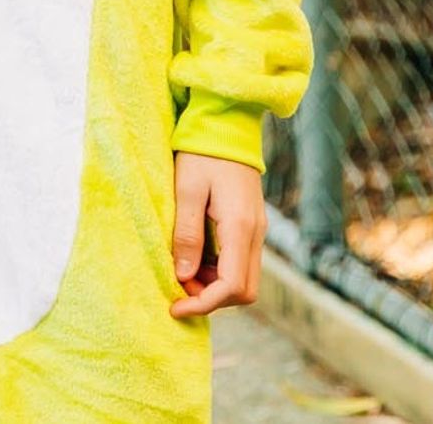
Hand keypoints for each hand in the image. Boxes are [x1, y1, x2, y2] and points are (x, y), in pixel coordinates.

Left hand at [168, 152, 263, 317]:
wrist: (225, 126)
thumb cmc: (201, 154)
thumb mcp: (186, 190)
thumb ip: (186, 234)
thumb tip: (184, 276)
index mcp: (240, 227)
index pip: (232, 286)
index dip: (204, 304)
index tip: (175, 305)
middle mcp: (256, 235)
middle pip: (244, 291)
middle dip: (211, 300)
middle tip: (177, 291)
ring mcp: (257, 231)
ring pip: (244, 280)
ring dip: (214, 287)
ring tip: (181, 273)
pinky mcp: (251, 227)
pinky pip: (240, 263)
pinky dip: (218, 272)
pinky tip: (193, 259)